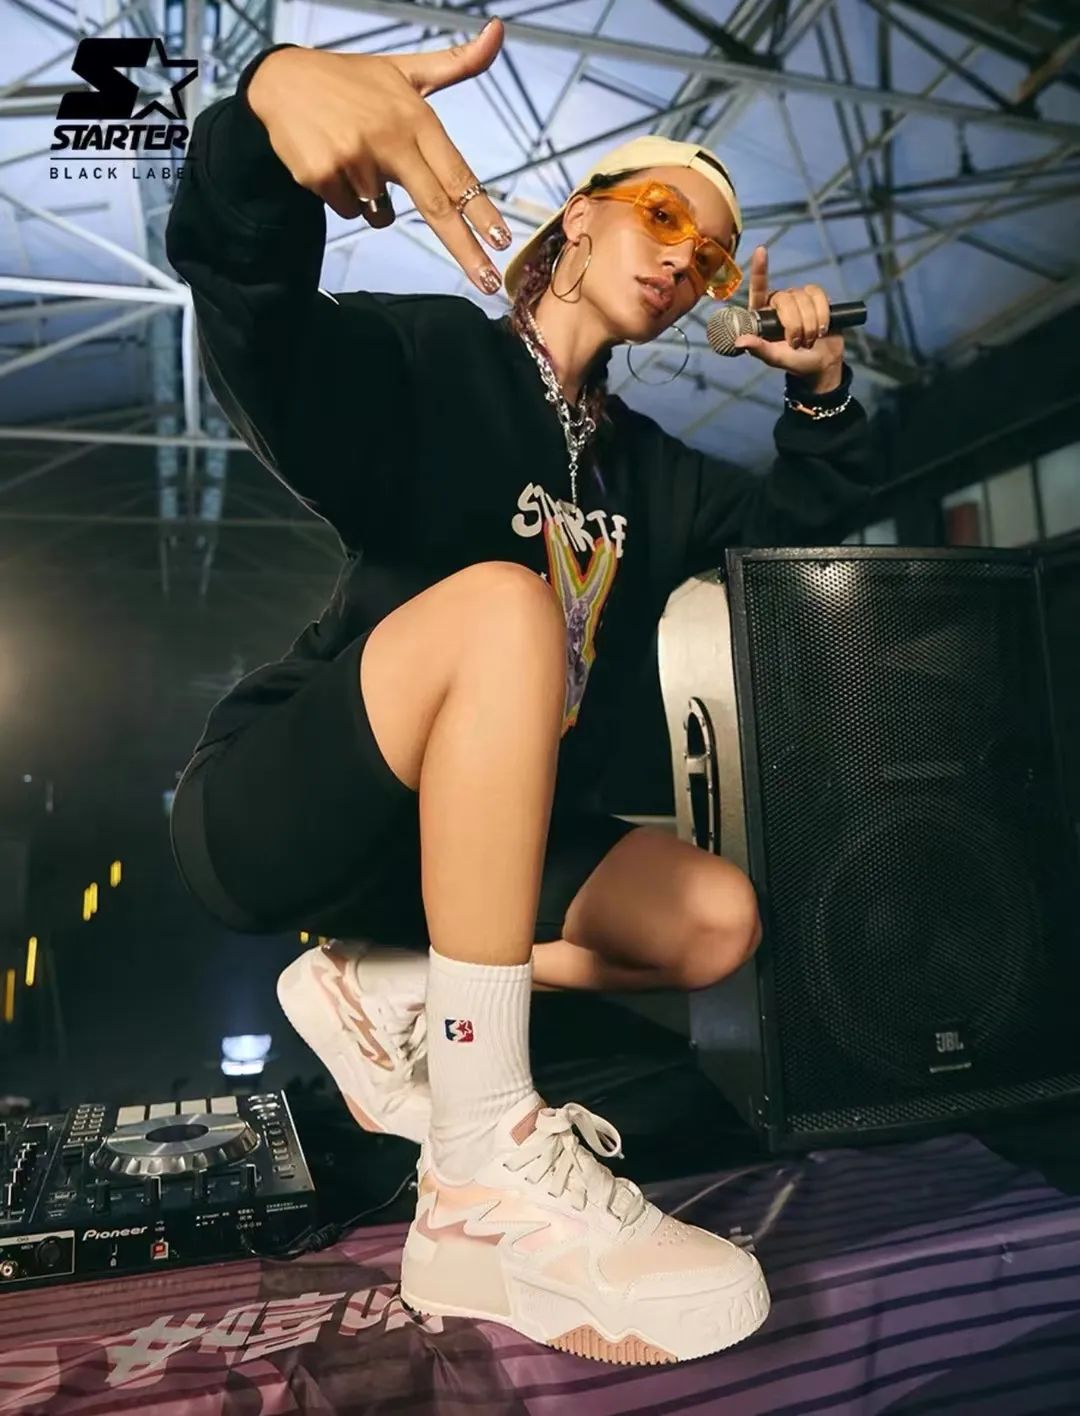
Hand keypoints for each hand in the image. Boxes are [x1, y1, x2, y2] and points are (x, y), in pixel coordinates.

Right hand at [247, 23, 511, 294]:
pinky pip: (350, 211)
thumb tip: (499, 31)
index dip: (481, 211)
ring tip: (357, 158)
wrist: (281, 80)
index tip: (502, 242)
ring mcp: (354, 159)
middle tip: (488, 283)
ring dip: (376, 201)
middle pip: (436, 207)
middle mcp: (388, 138)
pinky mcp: (323, 175)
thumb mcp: (405, 69)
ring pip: (382, 214)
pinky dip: (346, 197)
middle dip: (465, 250)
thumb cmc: (353, 81)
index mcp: (415, 117)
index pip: (457, 173)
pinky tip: (334, 162)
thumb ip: (456, 63)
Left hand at [734, 245, 843, 389]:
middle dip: (795, 325)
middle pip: (786, 299)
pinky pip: (819, 295)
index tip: (761, 250)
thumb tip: (739, 342)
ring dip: (810, 324)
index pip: (759, 287)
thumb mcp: (774, 358)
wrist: (820, 364)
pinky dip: (822, 314)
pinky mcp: (816, 298)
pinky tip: (823, 328)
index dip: (760, 269)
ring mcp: (798, 298)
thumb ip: (758, 349)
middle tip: (798, 344)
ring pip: (804, 298)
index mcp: (763, 313)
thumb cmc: (793, 361)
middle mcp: (779, 301)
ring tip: (810, 339)